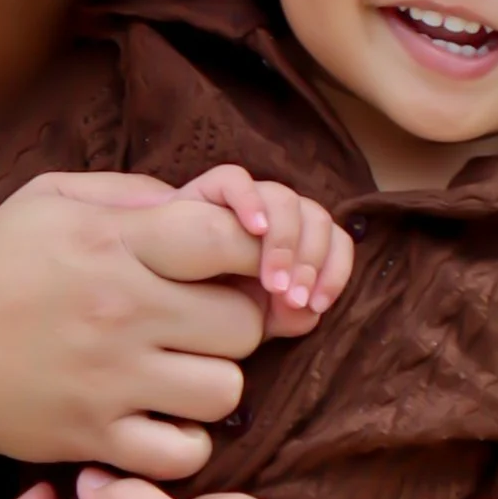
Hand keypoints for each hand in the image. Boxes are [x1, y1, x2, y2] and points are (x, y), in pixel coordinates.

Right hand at [0, 171, 269, 479]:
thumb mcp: (51, 201)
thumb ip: (133, 194)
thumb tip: (210, 204)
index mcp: (111, 241)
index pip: (226, 239)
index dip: (253, 251)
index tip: (235, 266)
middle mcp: (119, 309)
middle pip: (244, 322)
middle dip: (235, 322)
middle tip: (201, 324)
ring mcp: (110, 379)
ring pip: (227, 390)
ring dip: (212, 383)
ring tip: (178, 371)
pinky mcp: (97, 436)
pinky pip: (187, 453)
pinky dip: (184, 441)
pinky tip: (160, 418)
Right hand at [176, 166, 355, 340]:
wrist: (160, 273)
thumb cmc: (215, 297)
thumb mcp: (255, 318)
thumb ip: (287, 318)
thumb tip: (307, 313)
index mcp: (300, 239)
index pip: (337, 243)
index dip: (335, 272)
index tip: (317, 305)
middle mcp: (280, 213)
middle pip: (318, 219)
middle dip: (310, 263)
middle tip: (291, 299)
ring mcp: (250, 197)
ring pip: (286, 199)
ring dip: (284, 243)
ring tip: (271, 282)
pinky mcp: (213, 188)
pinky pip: (236, 180)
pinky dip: (251, 201)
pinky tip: (254, 229)